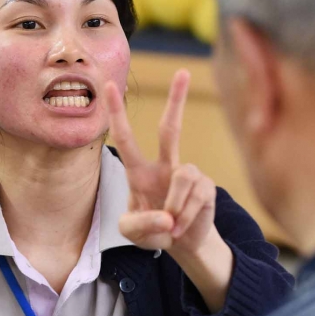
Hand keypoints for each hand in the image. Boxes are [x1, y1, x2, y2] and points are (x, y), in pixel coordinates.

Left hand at [106, 70, 233, 312]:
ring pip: (182, 178)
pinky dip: (185, 217)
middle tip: (183, 72)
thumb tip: (166, 217)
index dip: (116, 113)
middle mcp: (164, 167)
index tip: (107, 86)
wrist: (183, 243)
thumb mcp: (132, 233)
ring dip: (174, 206)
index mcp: (139, 173)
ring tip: (171, 225)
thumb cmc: (152, 231)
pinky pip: (195, 196)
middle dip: (177, 100)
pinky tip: (181, 226)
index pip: (125, 139)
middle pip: (171, 129)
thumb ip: (139, 225)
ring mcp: (188, 174)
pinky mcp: (206, 186)